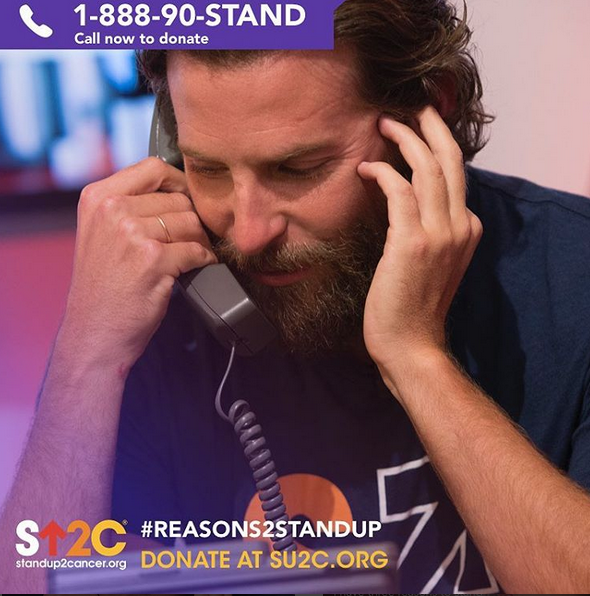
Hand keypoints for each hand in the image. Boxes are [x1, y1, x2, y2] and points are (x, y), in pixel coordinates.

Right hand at [59, 157, 216, 372]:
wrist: (95, 332)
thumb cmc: (104, 286)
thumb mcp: (101, 233)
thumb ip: (129, 205)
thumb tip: (177, 189)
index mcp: (98, 197)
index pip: (153, 168)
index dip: (179, 183)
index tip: (187, 201)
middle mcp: (112, 210)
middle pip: (178, 198)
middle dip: (191, 221)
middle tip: (189, 240)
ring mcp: (132, 234)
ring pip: (191, 223)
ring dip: (199, 241)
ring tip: (191, 256)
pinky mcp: (153, 260)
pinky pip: (197, 250)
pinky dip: (205, 260)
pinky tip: (196, 267)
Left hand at [358, 107, 481, 390]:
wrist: (411, 344)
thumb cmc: (414, 306)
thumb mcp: (433, 263)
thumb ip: (430, 232)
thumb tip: (407, 205)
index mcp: (467, 229)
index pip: (456, 176)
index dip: (438, 147)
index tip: (419, 130)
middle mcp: (460, 226)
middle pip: (450, 160)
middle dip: (431, 126)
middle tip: (412, 106)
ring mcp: (439, 233)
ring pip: (427, 168)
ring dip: (405, 140)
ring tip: (384, 124)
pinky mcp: (412, 242)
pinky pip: (399, 191)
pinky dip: (382, 173)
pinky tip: (365, 168)